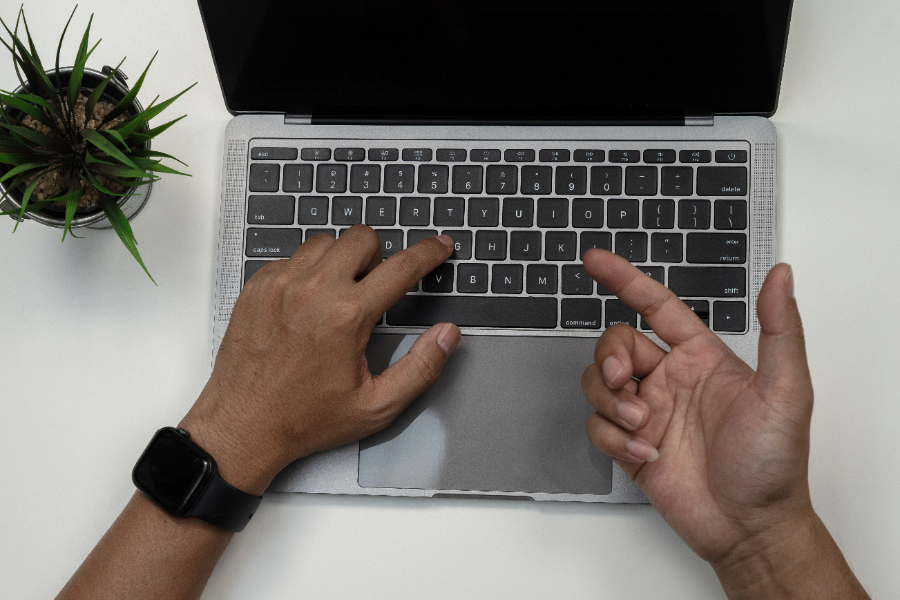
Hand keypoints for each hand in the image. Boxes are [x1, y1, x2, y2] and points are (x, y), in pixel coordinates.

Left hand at [180, 225, 460, 495]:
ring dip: (340, 260)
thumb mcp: (377, 406)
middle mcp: (313, 290)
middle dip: (378, 256)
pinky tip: (307, 303)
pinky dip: (307, 271)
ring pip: (324, 242)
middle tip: (374, 288)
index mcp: (347, 315)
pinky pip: (291, 258)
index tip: (439, 245)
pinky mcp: (257, 287)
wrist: (242, 426)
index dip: (429, 252)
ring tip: (338, 296)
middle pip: (361, 238)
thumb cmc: (304, 419)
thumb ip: (421, 367)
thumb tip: (447, 335)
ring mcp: (280, 284)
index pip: (402, 267)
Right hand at [580, 249, 812, 564]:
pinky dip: (612, 439)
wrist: (750, 526)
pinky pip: (597, 426)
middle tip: (624, 381)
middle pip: (615, 344)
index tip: (595, 261)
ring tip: (641, 426)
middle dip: (609, 357)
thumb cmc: (773, 463)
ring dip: (610, 401)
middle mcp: (670, 379)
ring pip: (598, 382)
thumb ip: (780, 329)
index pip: (656, 306)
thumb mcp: (786, 390)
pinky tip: (645, 453)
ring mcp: (648, 412)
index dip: (624, 280)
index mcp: (701, 358)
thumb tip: (782, 276)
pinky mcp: (630, 445)